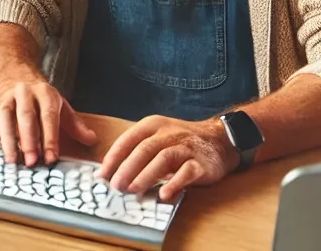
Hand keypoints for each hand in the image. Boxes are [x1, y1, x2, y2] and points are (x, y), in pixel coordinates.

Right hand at [0, 76, 96, 166]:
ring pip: (4, 115)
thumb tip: (92, 140)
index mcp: (44, 93)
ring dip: (7, 138)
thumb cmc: (41, 98)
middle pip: (25, 115)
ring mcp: (6, 97)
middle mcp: (24, 92)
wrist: (17, 73)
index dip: (50, 137)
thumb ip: (75, 125)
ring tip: (11, 159)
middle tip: (31, 162)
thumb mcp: (61, 106)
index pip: (48, 116)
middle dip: (29, 139)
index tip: (51, 158)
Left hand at [97, 115, 238, 201]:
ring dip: (146, 175)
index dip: (114, 156)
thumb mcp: (159, 138)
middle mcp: (168, 133)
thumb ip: (140, 152)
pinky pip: (187, 172)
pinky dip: (175, 183)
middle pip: (144, 149)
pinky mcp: (201, 163)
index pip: (129, 139)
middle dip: (127, 168)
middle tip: (116, 186)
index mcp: (153, 125)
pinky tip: (164, 194)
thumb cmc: (181, 141)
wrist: (218, 139)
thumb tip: (115, 173)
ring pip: (163, 159)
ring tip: (133, 190)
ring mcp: (185, 147)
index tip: (102, 174)